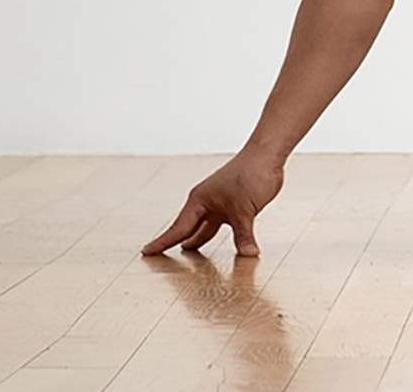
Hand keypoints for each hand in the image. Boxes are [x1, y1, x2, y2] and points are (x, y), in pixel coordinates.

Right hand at [140, 149, 283, 256]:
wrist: (267, 155)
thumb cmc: (250, 175)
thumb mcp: (244, 210)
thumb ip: (244, 235)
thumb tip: (248, 255)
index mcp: (200, 201)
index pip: (178, 228)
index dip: (162, 242)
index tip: (145, 251)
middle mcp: (206, 202)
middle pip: (187, 228)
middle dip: (175, 242)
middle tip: (159, 257)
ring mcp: (220, 203)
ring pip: (204, 226)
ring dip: (197, 239)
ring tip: (185, 253)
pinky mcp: (234, 204)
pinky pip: (222, 225)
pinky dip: (221, 235)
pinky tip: (219, 244)